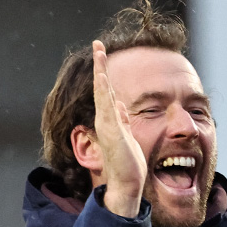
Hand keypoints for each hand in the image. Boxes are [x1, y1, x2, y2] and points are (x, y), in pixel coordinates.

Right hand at [92, 40, 146, 217]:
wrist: (127, 183)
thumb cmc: (128, 164)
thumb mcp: (128, 136)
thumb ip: (123, 119)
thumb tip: (121, 104)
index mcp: (111, 120)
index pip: (107, 91)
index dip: (105, 73)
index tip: (104, 55)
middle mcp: (105, 119)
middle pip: (102, 86)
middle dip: (100, 64)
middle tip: (98, 43)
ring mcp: (106, 124)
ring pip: (102, 91)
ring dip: (100, 70)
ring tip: (99, 50)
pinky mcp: (111, 130)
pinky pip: (106, 106)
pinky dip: (103, 90)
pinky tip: (102, 76)